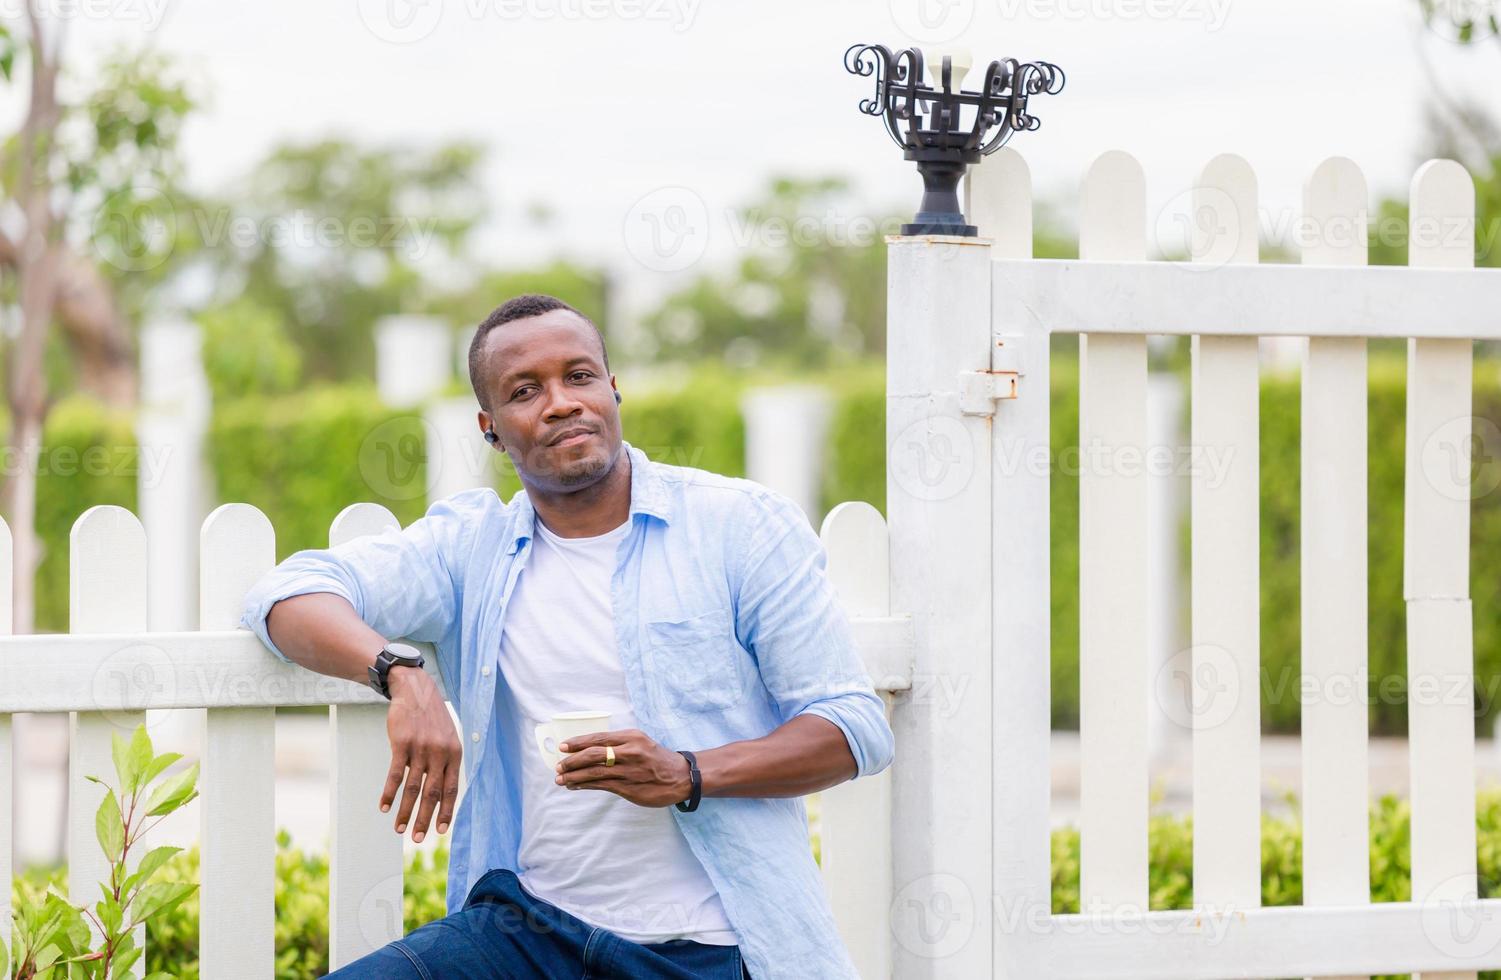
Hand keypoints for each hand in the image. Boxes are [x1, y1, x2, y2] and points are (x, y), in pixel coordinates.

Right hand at [381, 666, 461, 841]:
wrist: (415, 691)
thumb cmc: (431, 718)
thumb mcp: (448, 737)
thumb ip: (446, 762)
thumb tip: (441, 792)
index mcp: (454, 754)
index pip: (451, 789)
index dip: (446, 811)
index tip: (440, 831)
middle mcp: (440, 753)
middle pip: (432, 793)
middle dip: (425, 819)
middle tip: (418, 839)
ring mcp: (421, 749)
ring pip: (413, 788)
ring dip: (405, 812)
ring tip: (399, 829)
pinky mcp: (402, 744)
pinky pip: (395, 775)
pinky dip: (389, 793)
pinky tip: (383, 807)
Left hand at [554, 729, 692, 807]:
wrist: (681, 777)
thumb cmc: (656, 758)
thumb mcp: (640, 742)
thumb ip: (618, 744)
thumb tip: (588, 748)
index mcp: (632, 737)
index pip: (599, 738)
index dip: (578, 742)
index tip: (562, 746)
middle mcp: (630, 752)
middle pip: (593, 755)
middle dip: (572, 760)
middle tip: (559, 765)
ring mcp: (629, 771)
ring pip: (594, 772)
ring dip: (574, 776)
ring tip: (560, 779)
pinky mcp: (629, 788)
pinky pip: (601, 786)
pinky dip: (585, 785)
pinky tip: (575, 786)